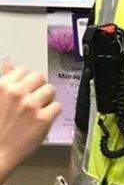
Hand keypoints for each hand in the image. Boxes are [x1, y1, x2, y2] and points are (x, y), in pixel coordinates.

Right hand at [0, 62, 60, 182]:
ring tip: (39, 109)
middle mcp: (17, 93)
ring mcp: (31, 105)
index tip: (25, 89)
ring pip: (50, 90)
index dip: (25, 80)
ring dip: (46, 98)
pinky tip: (43, 119)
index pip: (22, 70)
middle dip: (38, 86)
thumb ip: (1, 81)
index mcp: (1, 86)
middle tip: (35, 98)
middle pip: (39, 77)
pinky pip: (57, 106)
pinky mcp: (44, 119)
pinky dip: (52, 112)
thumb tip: (8, 64)